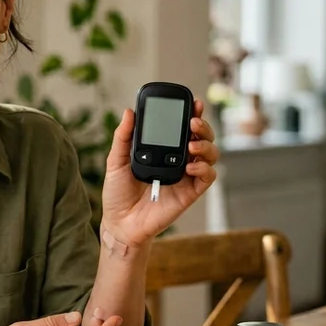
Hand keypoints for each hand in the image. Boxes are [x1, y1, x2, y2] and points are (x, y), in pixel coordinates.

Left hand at [99, 100, 218, 246]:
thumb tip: (128, 112)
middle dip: (203, 126)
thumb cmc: (118, 193)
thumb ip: (123, 137)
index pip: (182, 128)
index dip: (192, 113)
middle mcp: (178, 160)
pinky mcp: (190, 193)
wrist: (120, 222)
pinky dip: (204, 169)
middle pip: (202, 138)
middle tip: (194, 122)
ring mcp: (186, 176)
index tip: (193, 102)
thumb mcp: (116, 161)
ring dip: (206, 146)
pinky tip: (191, 167)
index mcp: (163, 149)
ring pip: (210, 155)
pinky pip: (207, 178)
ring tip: (192, 145)